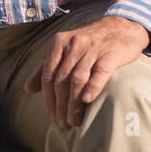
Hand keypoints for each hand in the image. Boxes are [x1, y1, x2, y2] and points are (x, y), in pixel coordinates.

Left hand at [24, 16, 149, 129]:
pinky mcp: (112, 52)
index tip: (53, 118)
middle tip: (64, 124)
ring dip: (74, 103)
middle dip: (61, 106)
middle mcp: (74, 43)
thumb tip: (27, 89)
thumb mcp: (66, 49)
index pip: (48, 76)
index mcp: (59, 43)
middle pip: (62, 80)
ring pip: (78, 79)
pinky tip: (88, 101)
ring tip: (74, 121)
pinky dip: (93, 87)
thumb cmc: (92, 43)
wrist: (123, 26)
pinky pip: (100, 72)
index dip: (49, 100)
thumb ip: (47, 68)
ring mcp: (93, 47)